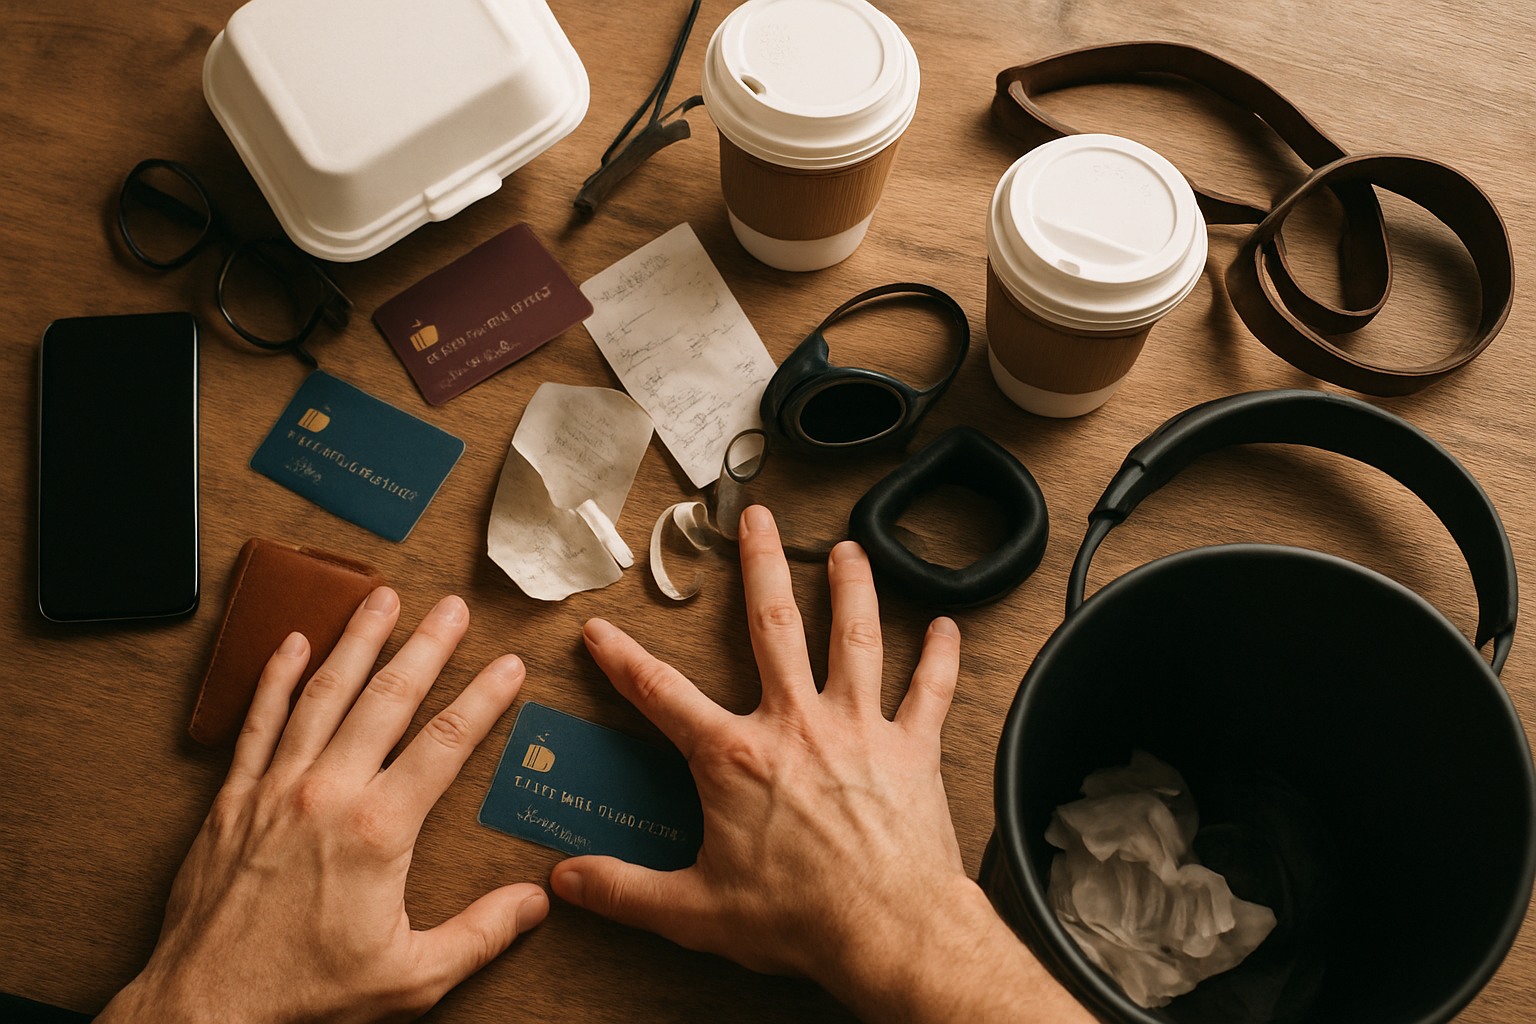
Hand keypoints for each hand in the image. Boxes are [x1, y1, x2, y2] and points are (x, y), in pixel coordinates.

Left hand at [97, 588, 547, 1023]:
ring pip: (322, 695)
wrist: (206, 1012)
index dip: (484, 698)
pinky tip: (293, 642)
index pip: (446, 742)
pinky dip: (274, 678)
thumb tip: (537, 900)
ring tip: (381, 599)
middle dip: (426, 647)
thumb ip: (481, 934)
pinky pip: (257, 722)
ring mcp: (275, 789)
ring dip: (356, 642)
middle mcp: (327, 794)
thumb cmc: (305, 996)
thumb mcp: (412, 977)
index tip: (509, 665)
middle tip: (452, 608)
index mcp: (378, 830)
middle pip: (387, 699)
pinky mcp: (232, 800)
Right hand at [551, 506, 1090, 1021]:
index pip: (661, 695)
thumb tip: (567, 880)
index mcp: (737, 758)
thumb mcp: (695, 909)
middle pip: (774, 627)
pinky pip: (931, 691)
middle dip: (762, 567)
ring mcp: (860, 729)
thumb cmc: (802, 918)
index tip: (599, 630)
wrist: (889, 932)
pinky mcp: (912, 750)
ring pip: (856, 638)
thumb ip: (625, 889)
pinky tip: (948, 627)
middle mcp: (798, 725)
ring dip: (852, 589)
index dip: (622, 660)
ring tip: (849, 551)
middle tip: (758, 520)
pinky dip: (942, 658)